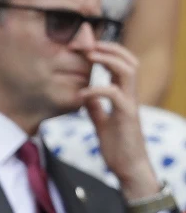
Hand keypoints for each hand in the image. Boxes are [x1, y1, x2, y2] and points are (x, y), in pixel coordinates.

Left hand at [81, 42, 159, 199]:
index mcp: (124, 97)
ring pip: (128, 72)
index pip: (122, 66)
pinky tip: (81, 93)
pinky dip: (97, 89)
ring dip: (108, 60)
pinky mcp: (126, 117)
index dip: (109, 53)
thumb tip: (85, 95)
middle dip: (111, 48)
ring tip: (89, 57)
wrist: (128, 168)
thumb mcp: (102, 123)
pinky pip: (115, 95)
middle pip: (129, 62)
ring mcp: (130, 105)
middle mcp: (130, 97)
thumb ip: (96, 108)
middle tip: (89, 44)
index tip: (89, 47)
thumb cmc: (118, 147)